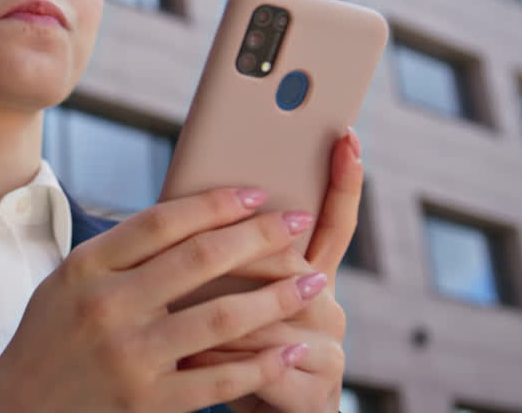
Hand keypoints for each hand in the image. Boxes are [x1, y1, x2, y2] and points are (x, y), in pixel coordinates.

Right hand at [0, 187, 326, 412]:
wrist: (19, 409)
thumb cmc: (50, 336)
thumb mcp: (68, 281)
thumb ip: (120, 252)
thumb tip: (191, 217)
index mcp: (87, 267)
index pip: (162, 222)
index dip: (215, 203)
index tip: (258, 191)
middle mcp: (107, 307)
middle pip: (200, 260)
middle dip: (260, 236)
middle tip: (300, 220)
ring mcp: (129, 356)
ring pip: (221, 318)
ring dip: (277, 297)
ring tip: (313, 280)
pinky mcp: (146, 401)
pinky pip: (217, 379)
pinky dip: (261, 364)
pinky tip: (291, 349)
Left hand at [182, 128, 363, 412]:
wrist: (257, 412)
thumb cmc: (227, 343)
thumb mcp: (229, 291)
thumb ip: (224, 250)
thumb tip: (198, 190)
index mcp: (312, 275)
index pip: (334, 221)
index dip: (344, 181)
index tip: (344, 137)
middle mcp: (329, 309)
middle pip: (296, 267)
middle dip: (248, 259)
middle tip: (205, 252)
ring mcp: (328, 353)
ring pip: (276, 319)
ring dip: (222, 314)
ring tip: (176, 311)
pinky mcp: (312, 396)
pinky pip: (267, 368)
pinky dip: (224, 359)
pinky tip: (192, 352)